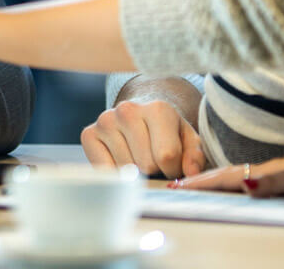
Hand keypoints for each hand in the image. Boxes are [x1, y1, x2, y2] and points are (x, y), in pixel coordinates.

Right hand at [82, 100, 205, 177]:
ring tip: (138, 157)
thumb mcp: (188, 140)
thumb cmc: (167, 132)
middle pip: (146, 165)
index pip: (167, 155)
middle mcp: (127, 110)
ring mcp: (105, 121)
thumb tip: (191, 173)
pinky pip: (105, 171)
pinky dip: (116, 174)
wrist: (139, 115)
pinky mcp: (88, 134)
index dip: (174, 169)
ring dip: (135, 173)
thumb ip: (195, 157)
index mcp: (158, 108)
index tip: (173, 164)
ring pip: (126, 170)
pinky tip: (122, 161)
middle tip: (154, 160)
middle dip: (155, 171)